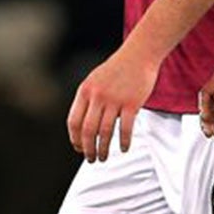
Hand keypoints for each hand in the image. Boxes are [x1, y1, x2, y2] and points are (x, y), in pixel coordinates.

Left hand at [68, 44, 159, 161]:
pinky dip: (123, 142)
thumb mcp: (96, 80)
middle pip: (88, 130)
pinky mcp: (132, 103)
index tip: (79, 148)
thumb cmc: (118, 68)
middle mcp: (97, 96)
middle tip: (91, 159)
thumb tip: (84, 125)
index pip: (74, 121)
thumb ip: (89, 99)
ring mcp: (115, 100)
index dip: (74, 138)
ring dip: (103, 149)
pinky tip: (123, 148)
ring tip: (104, 157)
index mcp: (85, 91)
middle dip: (87, 149)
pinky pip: (125, 128)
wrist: (139, 55)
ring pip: (105, 132)